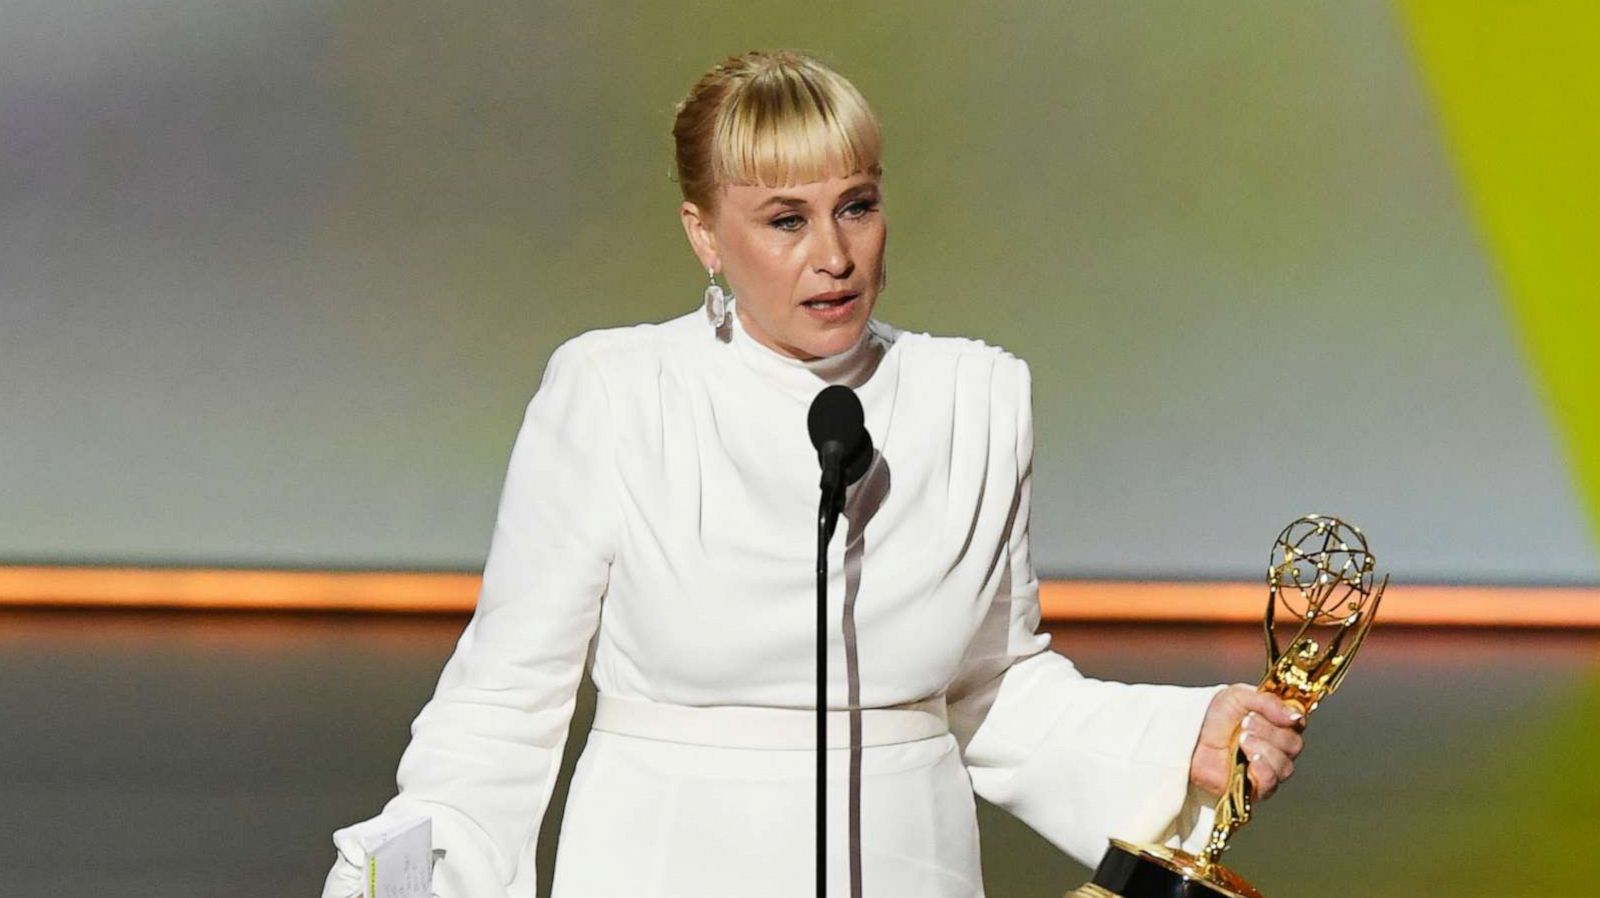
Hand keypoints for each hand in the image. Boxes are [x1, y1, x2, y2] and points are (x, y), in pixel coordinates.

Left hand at [1189, 684, 1304, 801]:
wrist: (1190, 737)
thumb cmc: (1214, 717)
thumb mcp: (1238, 697)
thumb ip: (1268, 702)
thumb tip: (1296, 716)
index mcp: (1277, 724)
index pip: (1298, 724)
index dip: (1288, 718)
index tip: (1268, 711)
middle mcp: (1277, 747)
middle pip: (1293, 745)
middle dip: (1269, 732)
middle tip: (1245, 723)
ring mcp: (1268, 768)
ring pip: (1285, 765)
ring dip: (1263, 749)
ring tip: (1241, 740)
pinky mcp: (1255, 787)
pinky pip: (1271, 783)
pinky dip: (1264, 770)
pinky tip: (1250, 760)